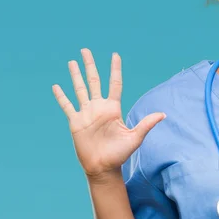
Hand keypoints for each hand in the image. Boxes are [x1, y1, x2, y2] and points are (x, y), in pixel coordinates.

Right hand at [52, 48, 165, 178]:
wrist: (103, 167)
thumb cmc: (120, 154)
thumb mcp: (135, 138)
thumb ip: (146, 124)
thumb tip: (163, 115)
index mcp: (113, 108)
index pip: (114, 83)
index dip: (115, 69)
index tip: (115, 55)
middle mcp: (99, 107)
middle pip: (93, 80)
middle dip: (90, 65)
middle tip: (85, 50)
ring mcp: (86, 113)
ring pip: (80, 89)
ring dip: (75, 75)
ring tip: (72, 62)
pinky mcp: (75, 122)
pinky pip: (67, 106)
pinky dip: (61, 96)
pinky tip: (56, 86)